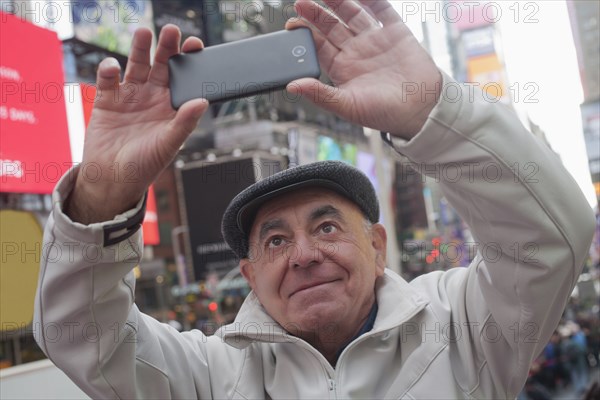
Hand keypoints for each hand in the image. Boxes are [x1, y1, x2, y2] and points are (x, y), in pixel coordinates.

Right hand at [67, 25, 208, 223]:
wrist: (111, 179)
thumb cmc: (144, 166)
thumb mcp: (168, 145)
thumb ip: (184, 123)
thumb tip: (202, 101)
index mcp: (172, 107)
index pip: (184, 78)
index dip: (189, 61)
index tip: (195, 45)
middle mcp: (152, 97)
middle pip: (162, 65)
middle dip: (167, 48)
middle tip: (172, 31)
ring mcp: (130, 96)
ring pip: (136, 65)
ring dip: (140, 49)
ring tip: (144, 32)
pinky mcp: (107, 99)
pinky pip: (108, 79)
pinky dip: (109, 69)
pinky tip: (113, 67)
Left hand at [286, 0, 441, 138]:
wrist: (421, 110)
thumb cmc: (384, 113)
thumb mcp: (347, 107)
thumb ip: (319, 95)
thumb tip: (292, 86)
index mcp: (342, 69)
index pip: (318, 46)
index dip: (305, 34)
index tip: (292, 24)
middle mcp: (356, 52)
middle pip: (331, 27)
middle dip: (315, 14)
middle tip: (301, 3)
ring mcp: (375, 40)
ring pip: (352, 14)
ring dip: (338, 2)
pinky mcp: (396, 32)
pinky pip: (382, 10)